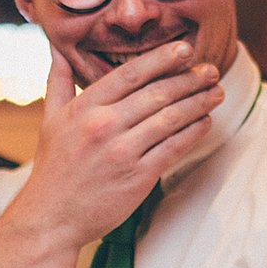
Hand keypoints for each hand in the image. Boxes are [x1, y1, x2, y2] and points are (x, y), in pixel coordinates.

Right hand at [18, 44, 221, 251]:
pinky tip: (205, 122)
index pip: (130, 74)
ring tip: (216, 93)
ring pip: (170, 119)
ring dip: (198, 103)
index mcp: (85, 107)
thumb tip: (58, 49)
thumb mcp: (50, 120)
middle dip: (189, 80)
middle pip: (156, 93)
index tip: (185, 49)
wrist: (51, 218)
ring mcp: (122, 152)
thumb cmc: (53, 168)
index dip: (161, 59)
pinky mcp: (137, 177)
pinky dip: (193, 133)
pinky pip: (173, 149)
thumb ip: (58, 81)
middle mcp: (103, 125)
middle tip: (211, 70)